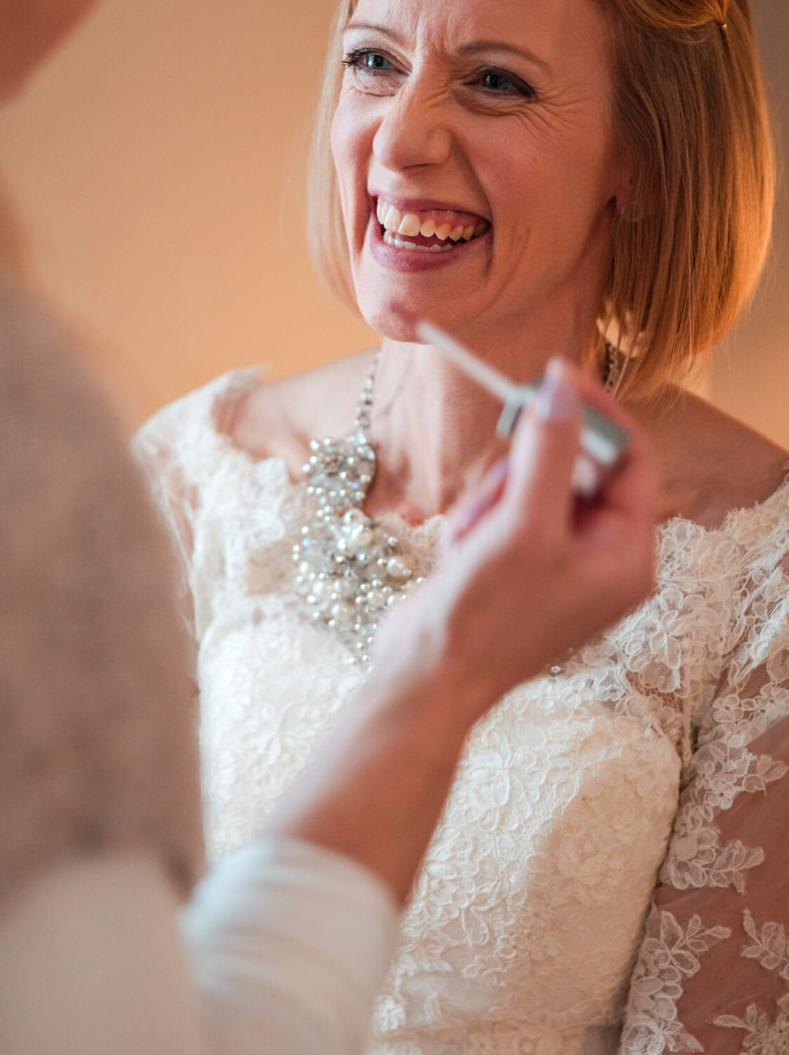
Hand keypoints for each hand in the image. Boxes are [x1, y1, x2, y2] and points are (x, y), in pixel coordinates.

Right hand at [382, 358, 656, 719]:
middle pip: (574, 466)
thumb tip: (562, 389)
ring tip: (473, 539)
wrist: (424, 678)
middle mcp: (599, 558)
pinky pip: (501, 508)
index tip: (553, 375)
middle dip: (524, 471)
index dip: (594, 413)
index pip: (631, 460)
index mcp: (626, 556)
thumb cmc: (485, 618)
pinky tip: (461, 554)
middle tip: (499, 483)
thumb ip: (547, 453)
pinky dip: (475, 520)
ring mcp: (555, 561)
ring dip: (492, 500)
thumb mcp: (523, 527)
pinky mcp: (514, 563)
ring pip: (529, 483)